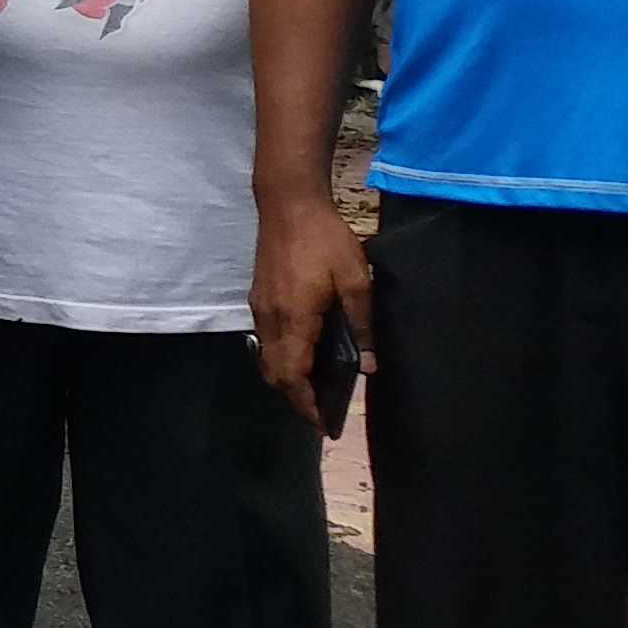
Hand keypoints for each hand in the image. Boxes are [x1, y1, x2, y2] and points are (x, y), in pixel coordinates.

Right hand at [254, 180, 374, 426]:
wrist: (288, 203)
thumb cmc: (326, 240)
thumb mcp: (356, 280)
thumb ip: (363, 324)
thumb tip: (367, 367)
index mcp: (295, 319)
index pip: (293, 376)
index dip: (306, 404)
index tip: (323, 424)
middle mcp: (270, 319)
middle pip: (274, 373)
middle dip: (295, 398)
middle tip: (322, 411)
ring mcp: (260, 307)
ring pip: (267, 357)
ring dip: (287, 378)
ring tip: (316, 387)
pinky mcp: (259, 296)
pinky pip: (266, 340)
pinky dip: (283, 357)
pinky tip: (304, 352)